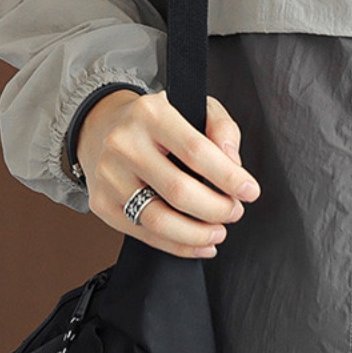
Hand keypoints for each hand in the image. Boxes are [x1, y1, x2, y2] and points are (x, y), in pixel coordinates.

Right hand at [76, 89, 260, 258]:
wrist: (102, 128)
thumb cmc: (157, 122)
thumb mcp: (194, 106)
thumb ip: (222, 128)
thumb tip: (233, 164)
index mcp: (150, 113)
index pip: (196, 151)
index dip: (228, 177)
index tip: (250, 191)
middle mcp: (124, 144)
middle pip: (178, 190)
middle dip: (216, 208)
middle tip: (234, 211)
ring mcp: (109, 176)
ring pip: (159, 220)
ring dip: (197, 233)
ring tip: (219, 232)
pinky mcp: (102, 203)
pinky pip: (144, 234)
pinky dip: (178, 246)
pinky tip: (200, 244)